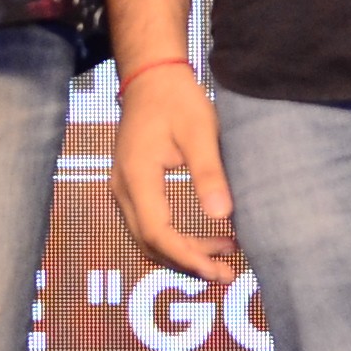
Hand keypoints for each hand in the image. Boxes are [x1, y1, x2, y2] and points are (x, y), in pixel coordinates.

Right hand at [108, 58, 239, 282]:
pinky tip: (205, 240)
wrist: (151, 77)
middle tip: (227, 273)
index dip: (187, 257)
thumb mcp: (201, 131)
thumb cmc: (177, 100)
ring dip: (183, 254)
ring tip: (224, 258)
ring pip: (148, 238)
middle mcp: (122, 188)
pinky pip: (149, 226)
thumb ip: (209, 173)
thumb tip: (223, 217)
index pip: (157, 233)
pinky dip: (175, 240)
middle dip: (188, 263)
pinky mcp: (131, 188)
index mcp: (138, 176)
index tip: (217, 270)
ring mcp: (123, 189)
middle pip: (150, 243)